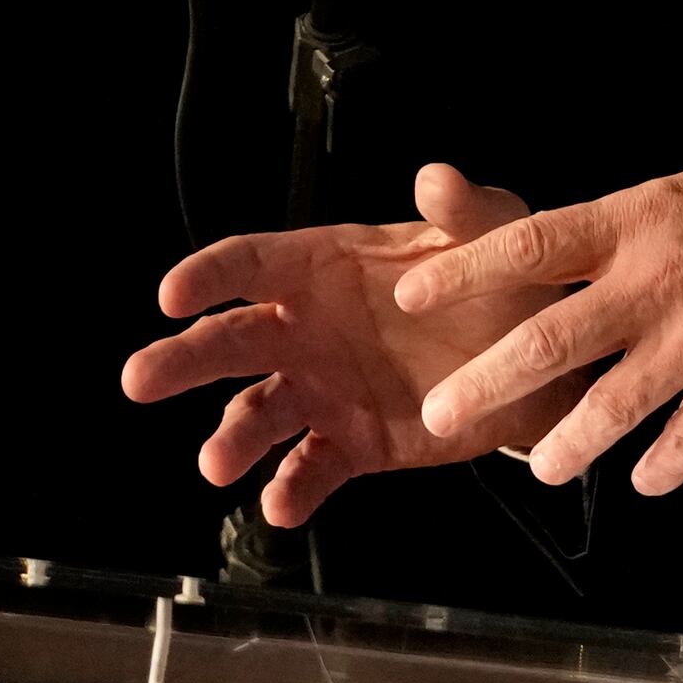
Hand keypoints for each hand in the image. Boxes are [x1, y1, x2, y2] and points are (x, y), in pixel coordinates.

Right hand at [120, 165, 587, 527]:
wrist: (542, 364)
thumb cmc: (503, 283)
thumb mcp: (493, 233)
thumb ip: (463, 208)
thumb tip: (435, 177)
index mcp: (322, 266)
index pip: (250, 265)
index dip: (206, 277)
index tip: (172, 296)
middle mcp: (307, 329)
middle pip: (229, 341)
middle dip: (181, 360)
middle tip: (140, 380)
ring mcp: (323, 389)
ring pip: (259, 412)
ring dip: (232, 438)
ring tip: (217, 465)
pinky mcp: (352, 443)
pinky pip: (311, 468)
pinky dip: (291, 489)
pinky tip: (278, 505)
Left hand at [391, 146, 682, 497]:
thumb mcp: (680, 193)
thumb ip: (615, 235)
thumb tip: (549, 262)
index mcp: (634, 223)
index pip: (528, 245)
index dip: (464, 271)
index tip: (412, 292)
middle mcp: (656, 283)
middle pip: (549, 340)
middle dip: (485, 383)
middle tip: (439, 414)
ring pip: (611, 406)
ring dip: (568, 444)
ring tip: (540, 466)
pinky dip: (661, 467)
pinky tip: (643, 480)